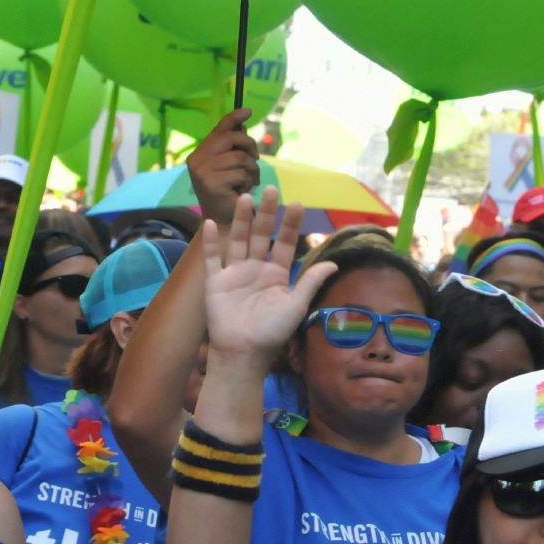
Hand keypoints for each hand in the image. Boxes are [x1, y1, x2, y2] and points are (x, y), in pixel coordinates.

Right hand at [187, 108, 260, 226]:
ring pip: (240, 157)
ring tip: (250, 181)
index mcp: (199, 154)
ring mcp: (203, 172)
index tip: (249, 111)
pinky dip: (248, 181)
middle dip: (250, 146)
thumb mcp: (227, 166)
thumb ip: (231, 147)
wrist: (222, 221)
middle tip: (254, 160)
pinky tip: (242, 190)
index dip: (234, 118)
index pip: (218, 129)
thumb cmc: (227, 193)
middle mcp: (196, 161)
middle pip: (232, 138)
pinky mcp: (212, 184)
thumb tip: (242, 122)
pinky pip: (241, 172)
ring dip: (252, 169)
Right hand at [202, 188, 334, 364]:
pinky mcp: (215, 282)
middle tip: (271, 190)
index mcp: (276, 275)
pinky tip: (209, 222)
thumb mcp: (296, 306)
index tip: (297, 204)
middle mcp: (255, 270)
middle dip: (266, 213)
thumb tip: (334, 262)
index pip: (284, 243)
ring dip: (240, 220)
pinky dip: (211, 242)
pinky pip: (212, 258)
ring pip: (238, 240)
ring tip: (245, 198)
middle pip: (261, 235)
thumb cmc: (272, 333)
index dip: (289, 225)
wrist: (243, 353)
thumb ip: (311, 282)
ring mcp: (234, 274)